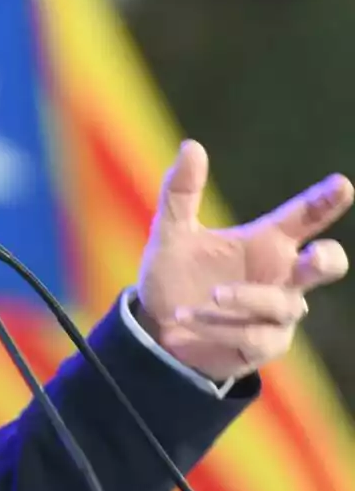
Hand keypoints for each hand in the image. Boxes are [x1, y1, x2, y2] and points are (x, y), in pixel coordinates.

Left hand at [135, 140, 352, 381]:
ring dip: (246, 298)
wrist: (154, 326)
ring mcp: (275, 314)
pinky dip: (220, 325)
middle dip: (326, 260)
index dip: (324, 203)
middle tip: (314, 254)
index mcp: (265, 243)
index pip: (303, 218)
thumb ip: (181, 192)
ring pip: (283, 305)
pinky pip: (253, 335)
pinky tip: (187, 317)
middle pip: (325, 266)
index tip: (341, 185)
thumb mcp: (171, 232)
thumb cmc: (175, 275)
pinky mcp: (261, 345)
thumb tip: (191, 145)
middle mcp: (279, 277)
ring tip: (211, 294)